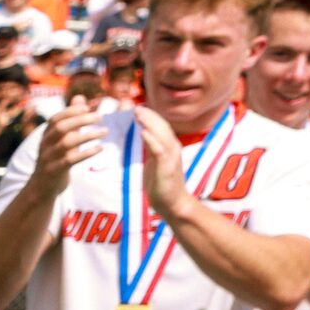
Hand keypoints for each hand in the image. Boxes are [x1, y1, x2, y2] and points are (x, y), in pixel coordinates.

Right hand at [30, 104, 104, 195]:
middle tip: (100, 116)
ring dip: (88, 136)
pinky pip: (70, 160)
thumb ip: (71, 119)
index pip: (55, 119)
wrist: (42, 186)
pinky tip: (100, 148)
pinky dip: (87, 153)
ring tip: (106, 131)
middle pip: (61, 128)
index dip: (70, 111)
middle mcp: (45, 145)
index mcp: (46, 135)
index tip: (87, 107)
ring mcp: (48, 158)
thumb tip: (80, 98)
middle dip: (80, 120)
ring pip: (67, 143)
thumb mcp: (62, 138)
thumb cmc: (56, 157)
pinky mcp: (55, 170)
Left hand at [134, 106, 198, 225]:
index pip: (161, 126)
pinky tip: (143, 132)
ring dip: (149, 122)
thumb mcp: (155, 163)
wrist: (173, 204)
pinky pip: (159, 150)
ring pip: (161, 134)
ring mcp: (171, 157)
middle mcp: (173, 148)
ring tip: (138, 113)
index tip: (138, 108)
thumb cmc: (163, 186)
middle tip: (135, 106)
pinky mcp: (167, 166)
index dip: (150, 116)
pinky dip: (151, 139)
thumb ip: (152, 149)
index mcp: (170, 147)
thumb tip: (145, 134)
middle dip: (149, 115)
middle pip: (161, 126)